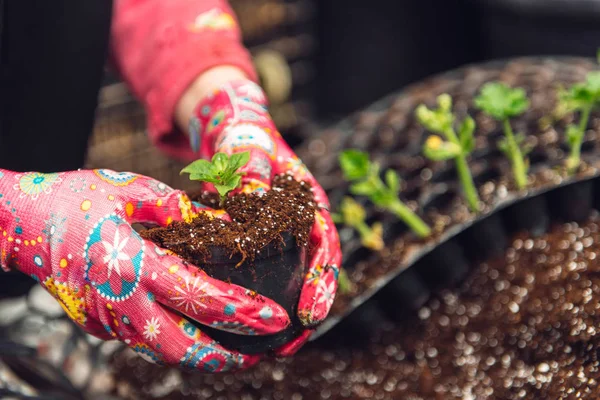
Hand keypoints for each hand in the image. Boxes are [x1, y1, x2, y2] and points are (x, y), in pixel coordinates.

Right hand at [0, 169, 290, 371]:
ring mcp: (104, 317)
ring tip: (238, 352)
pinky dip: (175, 346)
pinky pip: (142, 342)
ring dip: (202, 356)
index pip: (198, 297)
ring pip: (161, 352)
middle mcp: (118, 299)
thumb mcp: (133, 189)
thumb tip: (225, 226)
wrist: (20, 221)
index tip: (275, 319)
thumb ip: (180, 209)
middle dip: (227, 355)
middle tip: (263, 351)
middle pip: (181, 346)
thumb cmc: (76, 197)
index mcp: (130, 262)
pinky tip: (197, 336)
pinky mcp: (95, 323)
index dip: (242, 312)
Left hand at [189, 80, 341, 354]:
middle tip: (295, 340)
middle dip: (311, 304)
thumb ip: (249, 158)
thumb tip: (249, 193)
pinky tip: (251, 322)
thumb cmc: (242, 133)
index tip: (311, 309)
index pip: (324, 240)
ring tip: (278, 347)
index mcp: (307, 198)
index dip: (322, 277)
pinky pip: (267, 272)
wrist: (229, 132)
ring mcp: (281, 231)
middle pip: (315, 267)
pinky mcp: (260, 240)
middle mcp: (299, 219)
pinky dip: (264, 296)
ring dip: (289, 309)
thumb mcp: (246, 139)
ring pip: (293, 275)